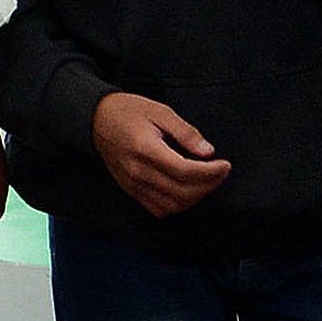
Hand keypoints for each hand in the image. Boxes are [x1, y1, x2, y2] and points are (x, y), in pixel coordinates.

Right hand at [93, 91, 232, 216]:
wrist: (97, 120)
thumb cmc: (128, 111)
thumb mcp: (160, 111)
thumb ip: (186, 132)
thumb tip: (208, 151)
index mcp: (145, 149)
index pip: (184, 171)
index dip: (210, 172)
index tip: (224, 165)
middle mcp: (137, 171)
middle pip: (181, 192)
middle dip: (208, 185)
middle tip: (220, 171)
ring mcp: (132, 184)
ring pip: (172, 205)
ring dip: (195, 197)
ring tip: (207, 180)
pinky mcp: (131, 190)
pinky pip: (158, 209)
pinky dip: (178, 204)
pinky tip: (188, 189)